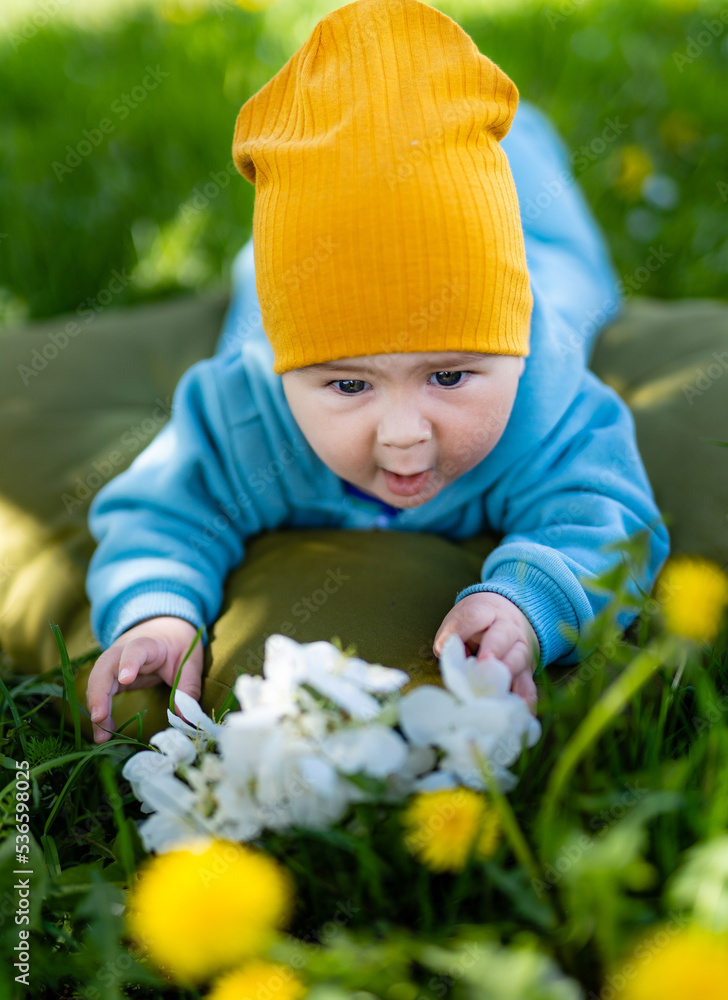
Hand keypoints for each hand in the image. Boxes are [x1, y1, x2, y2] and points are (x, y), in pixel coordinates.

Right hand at [86, 616, 203, 743]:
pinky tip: (105, 731)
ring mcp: (114, 664)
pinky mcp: (111, 677)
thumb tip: (185, 718)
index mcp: (148, 643)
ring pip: (97, 682)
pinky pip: (100, 693)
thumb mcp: (190, 660)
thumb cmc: (178, 644)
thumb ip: (189, 686)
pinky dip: (100, 711)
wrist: (164, 630)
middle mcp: (123, 651)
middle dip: (98, 692)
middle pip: (104, 667)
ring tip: (101, 736)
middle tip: (98, 717)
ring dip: (96, 708)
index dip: (129, 662)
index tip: (125, 679)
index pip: (135, 649)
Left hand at [432, 592, 539, 711]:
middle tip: (484, 662)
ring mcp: (520, 649)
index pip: (475, 615)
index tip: (446, 644)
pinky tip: (518, 713)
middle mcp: (508, 628)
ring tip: (497, 688)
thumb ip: (452, 634)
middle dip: (493, 649)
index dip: (461, 629)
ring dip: (507, 673)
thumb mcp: (462, 619)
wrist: (508, 616)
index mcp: (487, 612)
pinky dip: (524, 700)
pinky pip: (528, 685)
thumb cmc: (479, 623)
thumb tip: (444, 650)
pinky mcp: (526, 672)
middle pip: (502, 635)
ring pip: (518, 658)